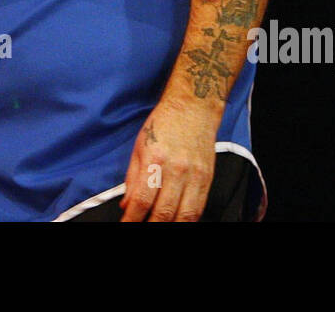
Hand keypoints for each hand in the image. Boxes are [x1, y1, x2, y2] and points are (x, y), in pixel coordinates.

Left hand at [119, 98, 217, 221]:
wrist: (194, 107)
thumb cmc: (162, 124)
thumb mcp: (139, 147)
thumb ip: (132, 178)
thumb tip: (127, 206)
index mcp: (155, 160)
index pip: (142, 201)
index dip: (132, 220)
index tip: (126, 226)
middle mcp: (177, 170)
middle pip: (163, 212)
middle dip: (150, 226)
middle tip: (140, 228)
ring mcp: (195, 175)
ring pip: (184, 216)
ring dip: (170, 226)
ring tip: (158, 226)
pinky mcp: (208, 178)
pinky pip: (198, 208)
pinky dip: (187, 220)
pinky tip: (177, 221)